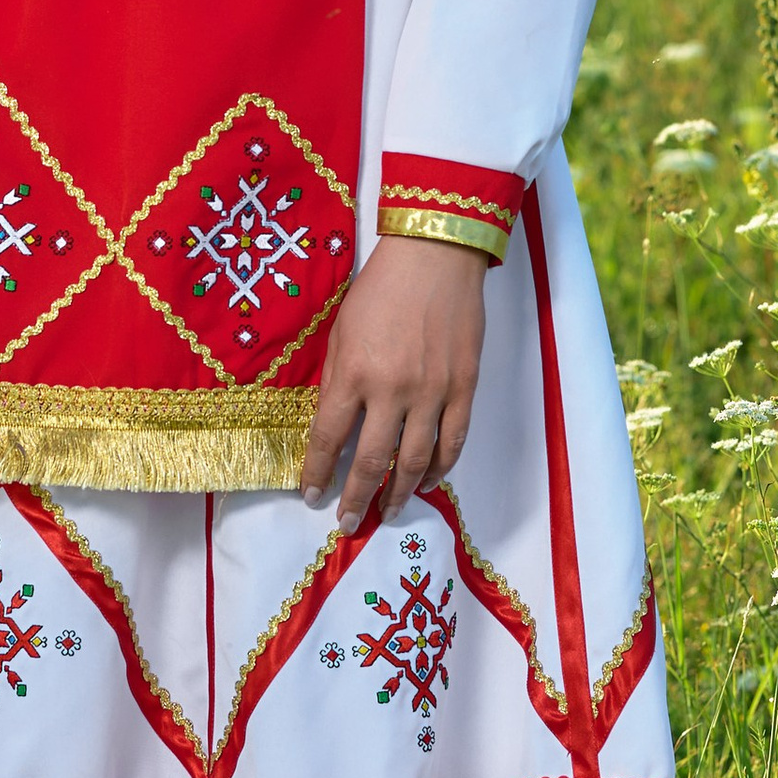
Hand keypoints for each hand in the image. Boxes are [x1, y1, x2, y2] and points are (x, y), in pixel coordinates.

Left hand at [302, 236, 490, 534]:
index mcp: (353, 372)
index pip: (329, 438)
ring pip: (416, 461)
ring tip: (387, 513)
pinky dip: (439, 468)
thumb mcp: (341, 331)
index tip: (312, 496)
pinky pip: (453, 441)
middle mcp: (392, 389)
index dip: (318, 473)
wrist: (435, 256)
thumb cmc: (380, 288)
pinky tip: (426, 481)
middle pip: (372, 461)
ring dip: (399, 494)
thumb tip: (334, 426)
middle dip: (356, 498)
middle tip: (346, 521)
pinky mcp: (464, 387)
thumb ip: (338, 381)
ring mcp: (433, 391)